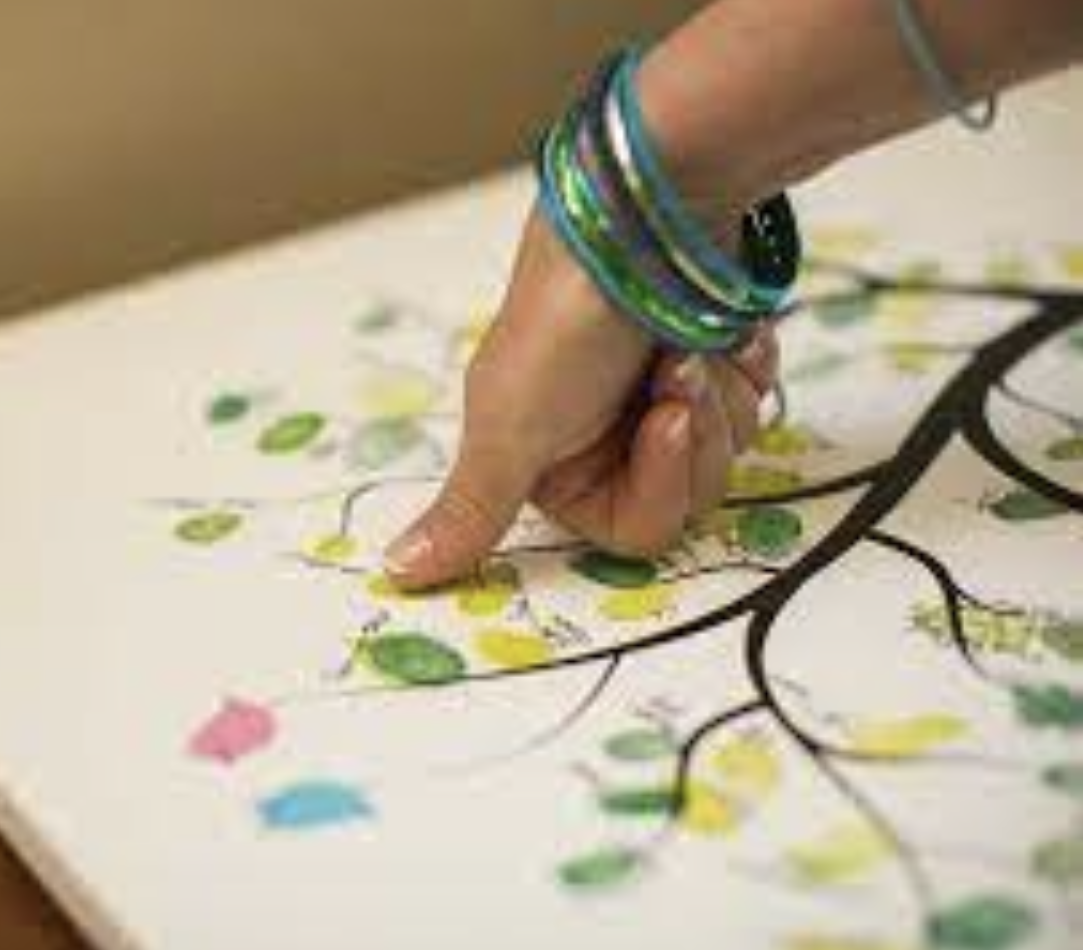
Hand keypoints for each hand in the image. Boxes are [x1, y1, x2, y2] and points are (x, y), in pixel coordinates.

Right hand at [383, 204, 777, 589]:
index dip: (658, 481)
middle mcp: (608, 433)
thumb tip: (395, 573)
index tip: (656, 419)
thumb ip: (469, 511)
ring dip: (719, 393)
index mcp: (551, 460)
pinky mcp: (716, 358)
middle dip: (692, 433)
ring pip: (729, 450)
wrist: (648, 210)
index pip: (635, 528)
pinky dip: (745, 363)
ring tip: (689, 340)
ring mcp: (664, 394)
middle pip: (690, 494)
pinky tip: (721, 329)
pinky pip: (757, 400)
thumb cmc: (569, 319)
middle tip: (674, 372)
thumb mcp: (507, 424)